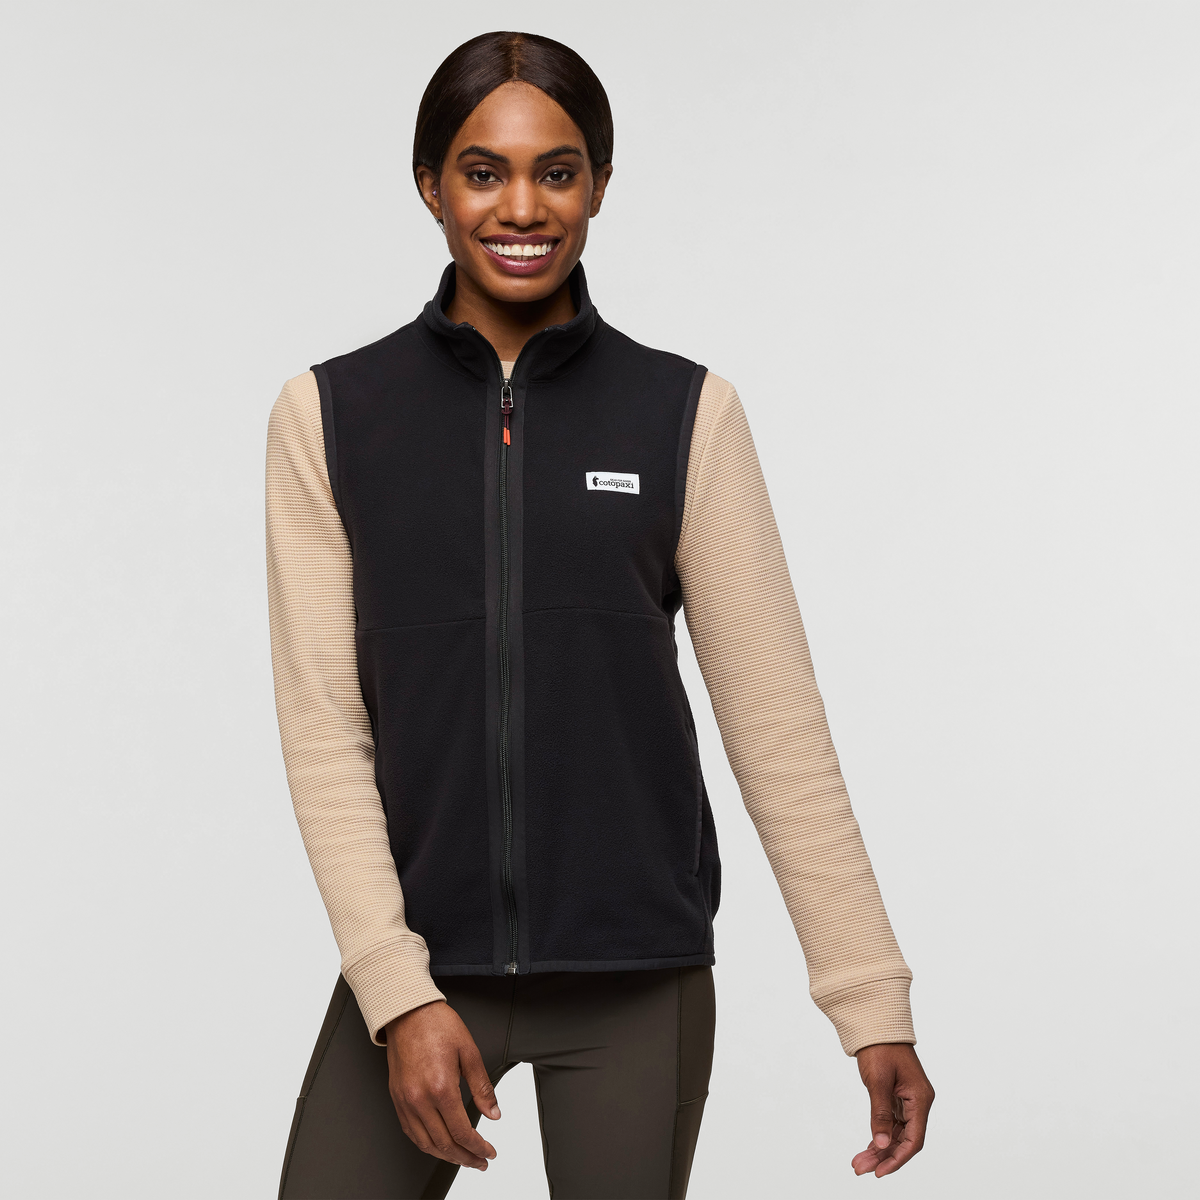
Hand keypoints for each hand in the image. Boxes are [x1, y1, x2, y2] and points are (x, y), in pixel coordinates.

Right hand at [384, 1000, 500, 1170]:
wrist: (408, 1012)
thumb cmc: (437, 1025)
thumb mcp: (469, 1051)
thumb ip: (482, 1087)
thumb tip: (493, 1113)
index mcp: (441, 1087)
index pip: (462, 1132)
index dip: (478, 1147)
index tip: (489, 1152)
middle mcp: (420, 1099)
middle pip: (444, 1143)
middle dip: (465, 1158)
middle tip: (480, 1161)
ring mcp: (405, 1101)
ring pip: (425, 1143)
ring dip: (446, 1156)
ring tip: (462, 1158)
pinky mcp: (397, 1098)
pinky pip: (410, 1131)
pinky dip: (426, 1144)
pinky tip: (437, 1144)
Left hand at [851, 1043, 933, 1177]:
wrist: (875, 1023)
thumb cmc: (879, 1047)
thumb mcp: (878, 1081)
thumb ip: (881, 1114)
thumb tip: (882, 1144)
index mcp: (920, 1098)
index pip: (914, 1140)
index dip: (898, 1159)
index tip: (879, 1172)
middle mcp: (918, 1102)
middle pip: (905, 1140)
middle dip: (884, 1157)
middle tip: (860, 1168)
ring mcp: (908, 1100)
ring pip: (897, 1134)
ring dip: (880, 1149)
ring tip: (859, 1162)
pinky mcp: (897, 1097)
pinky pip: (892, 1123)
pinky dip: (881, 1136)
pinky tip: (869, 1147)